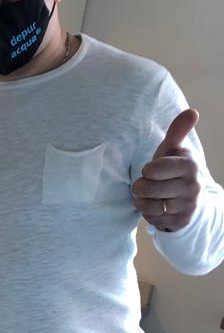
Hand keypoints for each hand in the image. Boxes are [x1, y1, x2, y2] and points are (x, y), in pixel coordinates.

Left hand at [132, 109, 200, 231]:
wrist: (190, 199)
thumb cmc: (174, 170)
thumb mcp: (174, 150)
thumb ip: (178, 132)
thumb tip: (192, 112)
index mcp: (189, 165)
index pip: (154, 169)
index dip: (147, 170)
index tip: (150, 169)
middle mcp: (192, 186)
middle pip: (149, 189)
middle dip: (140, 187)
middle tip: (141, 184)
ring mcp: (188, 205)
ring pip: (150, 206)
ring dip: (142, 201)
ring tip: (146, 196)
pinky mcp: (181, 221)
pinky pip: (153, 220)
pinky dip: (148, 214)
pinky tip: (154, 207)